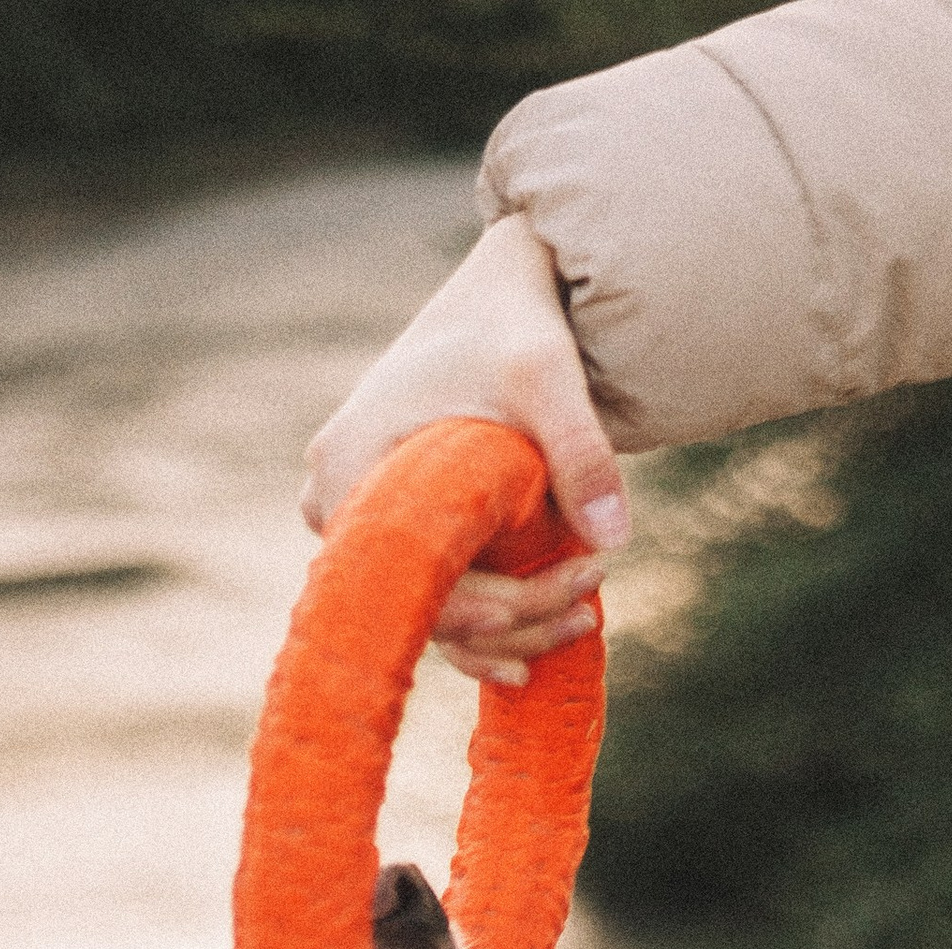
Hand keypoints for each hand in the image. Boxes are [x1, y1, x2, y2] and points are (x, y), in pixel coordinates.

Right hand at [303, 211, 628, 684]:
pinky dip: (481, 623)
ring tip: (580, 623)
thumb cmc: (509, 319)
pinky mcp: (388, 529)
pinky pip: (427, 597)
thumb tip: (614, 542)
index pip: (416, 579)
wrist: (493, 288)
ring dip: (504, 630)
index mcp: (350, 471)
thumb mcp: (546, 373)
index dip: (498, 604)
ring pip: (428, 609)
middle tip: (590, 611)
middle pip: (423, 603)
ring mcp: (357, 522)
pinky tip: (527, 657)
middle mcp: (337, 507)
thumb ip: (580, 450)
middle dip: (513, 620)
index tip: (577, 587)